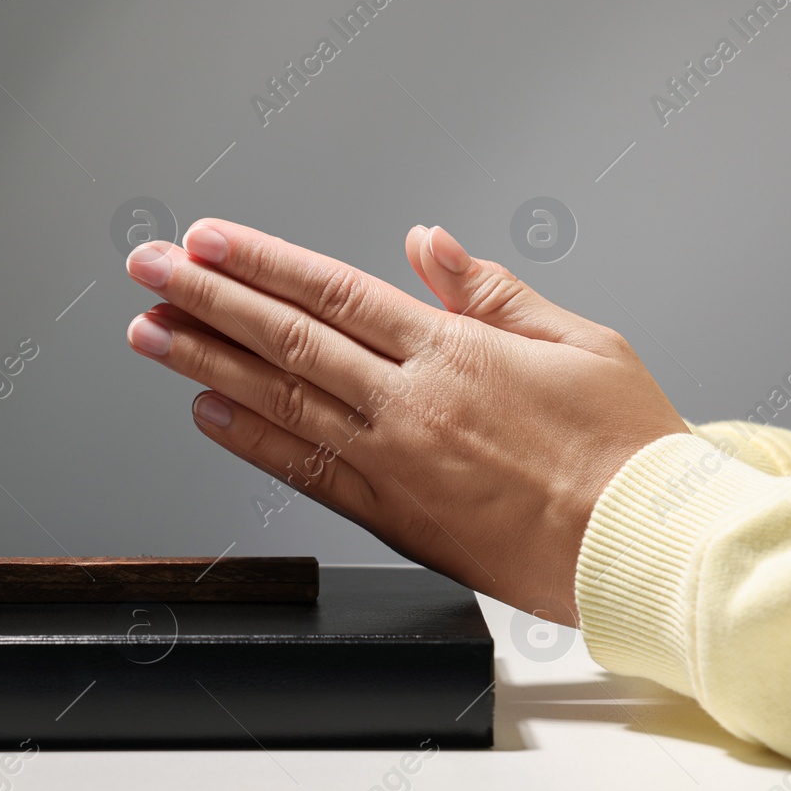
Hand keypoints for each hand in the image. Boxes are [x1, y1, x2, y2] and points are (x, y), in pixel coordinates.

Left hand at [122, 220, 688, 624]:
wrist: (642, 548)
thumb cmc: (627, 449)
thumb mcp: (579, 340)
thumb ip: (491, 291)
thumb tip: (427, 246)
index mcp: (455, 350)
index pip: (333, 291)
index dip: (261, 262)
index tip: (206, 241)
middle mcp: (411, 403)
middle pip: (287, 338)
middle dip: (207, 299)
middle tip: (148, 271)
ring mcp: (396, 464)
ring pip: (281, 401)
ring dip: (207, 363)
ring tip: (151, 333)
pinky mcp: (396, 520)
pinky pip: (307, 472)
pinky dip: (251, 442)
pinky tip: (209, 413)